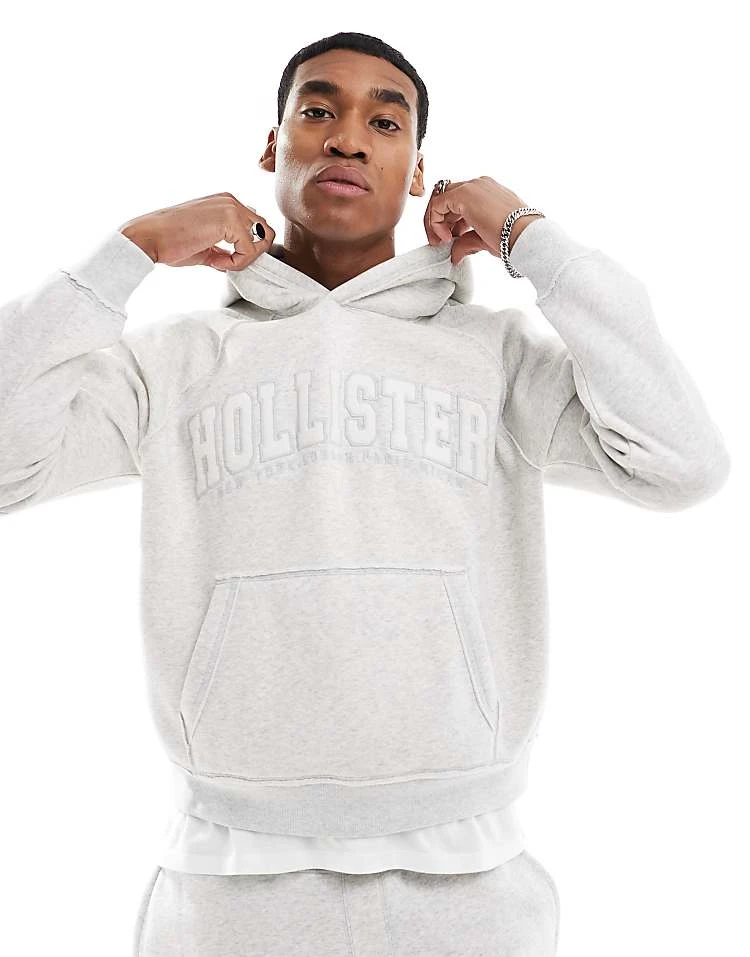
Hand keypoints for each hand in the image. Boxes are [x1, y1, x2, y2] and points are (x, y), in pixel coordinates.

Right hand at [118, 192, 275, 270]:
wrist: (149, 238)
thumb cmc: (170, 242)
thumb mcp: (206, 246)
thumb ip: (225, 249)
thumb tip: (237, 261)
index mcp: (225, 203)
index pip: (255, 227)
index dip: (245, 250)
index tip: (221, 260)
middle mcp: (231, 201)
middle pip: (265, 231)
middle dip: (251, 254)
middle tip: (227, 264)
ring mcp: (232, 208)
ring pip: (263, 239)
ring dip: (246, 258)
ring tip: (221, 263)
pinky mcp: (230, 220)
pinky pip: (250, 250)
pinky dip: (236, 263)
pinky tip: (216, 262)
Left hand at [423, 176, 541, 264]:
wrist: (526, 237)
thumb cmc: (514, 238)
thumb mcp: (485, 239)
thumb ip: (466, 241)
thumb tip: (454, 253)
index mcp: (487, 192)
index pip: (458, 201)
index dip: (449, 222)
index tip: (450, 240)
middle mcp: (479, 185)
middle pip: (446, 197)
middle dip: (439, 220)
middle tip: (440, 242)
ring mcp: (473, 187)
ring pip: (440, 198)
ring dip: (435, 221)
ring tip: (442, 242)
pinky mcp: (465, 194)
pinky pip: (438, 204)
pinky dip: (435, 221)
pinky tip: (445, 237)